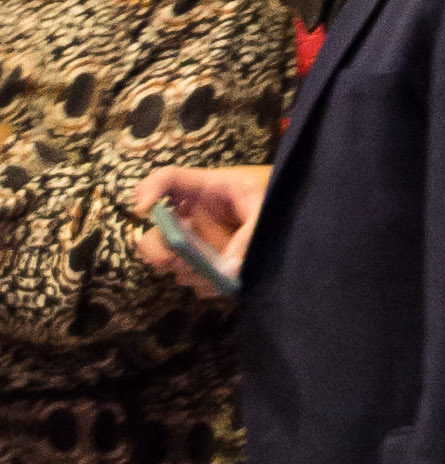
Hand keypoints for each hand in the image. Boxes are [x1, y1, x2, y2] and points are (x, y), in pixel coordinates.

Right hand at [137, 163, 269, 288]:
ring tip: (213, 273)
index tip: (142, 209)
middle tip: (169, 260)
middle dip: (156, 249)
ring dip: (185, 271)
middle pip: (154, 231)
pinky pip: (191, 279)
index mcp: (203, 188)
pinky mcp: (201, 262)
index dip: (149, 188)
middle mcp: (189, 216)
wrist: (282, 214)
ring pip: (169, 260)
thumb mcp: (263, 205)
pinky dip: (202, 284)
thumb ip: (249, 232)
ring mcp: (192, 241)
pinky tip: (222, 282)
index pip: (168, 179)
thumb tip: (231, 268)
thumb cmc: (267, 197)